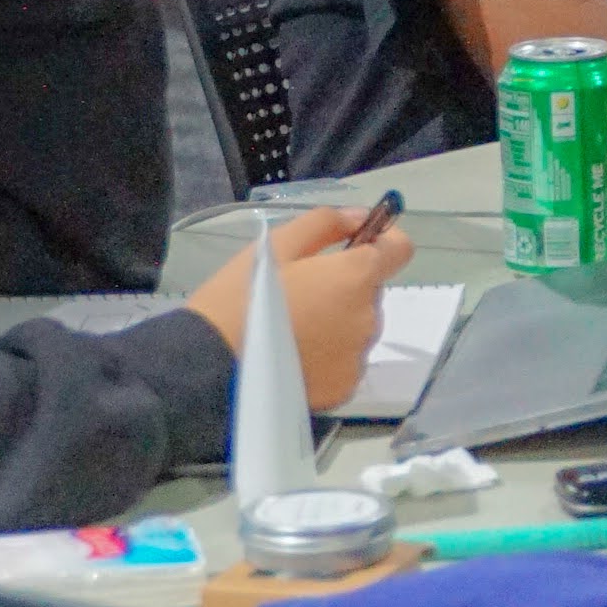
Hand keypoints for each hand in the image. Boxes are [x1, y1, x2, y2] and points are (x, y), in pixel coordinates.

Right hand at [186, 207, 417, 414]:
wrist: (207, 368)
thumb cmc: (237, 300)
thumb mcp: (273, 248)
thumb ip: (324, 225)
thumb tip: (360, 218)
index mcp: (355, 278)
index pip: (399, 249)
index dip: (382, 241)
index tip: (356, 244)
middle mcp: (369, 318)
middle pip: (369, 292)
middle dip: (343, 287)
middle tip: (297, 294)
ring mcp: (359, 357)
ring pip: (358, 328)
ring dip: (336, 323)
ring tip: (289, 330)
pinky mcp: (344, 388)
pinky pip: (345, 362)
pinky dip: (327, 357)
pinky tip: (291, 358)